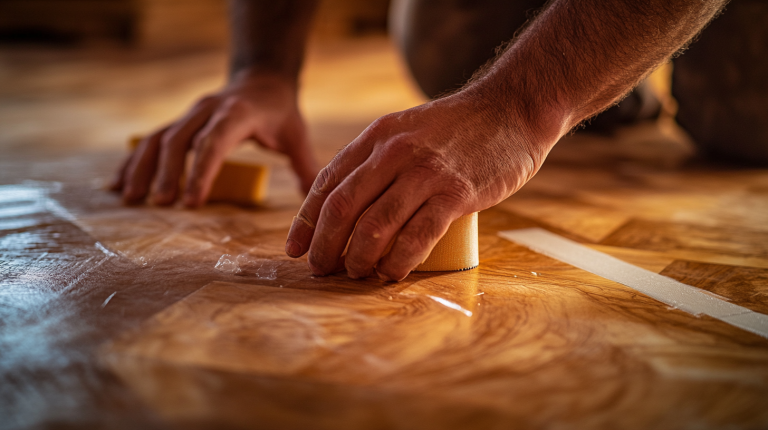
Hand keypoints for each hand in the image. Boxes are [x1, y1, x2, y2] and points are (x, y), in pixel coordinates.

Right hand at [111, 71, 317, 205]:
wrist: (262, 80)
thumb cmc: (280, 111)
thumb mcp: (297, 134)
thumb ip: (305, 166)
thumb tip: (313, 200)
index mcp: (237, 113)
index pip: (213, 142)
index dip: (200, 172)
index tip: (191, 202)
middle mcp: (208, 110)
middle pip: (180, 140)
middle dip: (168, 173)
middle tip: (161, 205)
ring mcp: (190, 114)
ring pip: (159, 138)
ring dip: (143, 168)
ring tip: (130, 199)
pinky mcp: (180, 122)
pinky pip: (150, 140)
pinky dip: (133, 162)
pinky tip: (118, 185)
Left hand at [284, 85, 559, 280]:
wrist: (511, 110)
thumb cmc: (457, 129)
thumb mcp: (405, 130)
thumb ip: (378, 158)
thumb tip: (347, 203)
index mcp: (376, 137)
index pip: (327, 183)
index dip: (306, 221)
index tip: (295, 249)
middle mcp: (393, 152)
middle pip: (342, 208)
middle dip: (324, 245)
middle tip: (320, 269)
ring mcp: (424, 173)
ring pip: (375, 226)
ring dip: (358, 259)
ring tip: (356, 274)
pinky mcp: (454, 193)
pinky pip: (416, 237)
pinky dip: (398, 261)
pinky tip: (391, 273)